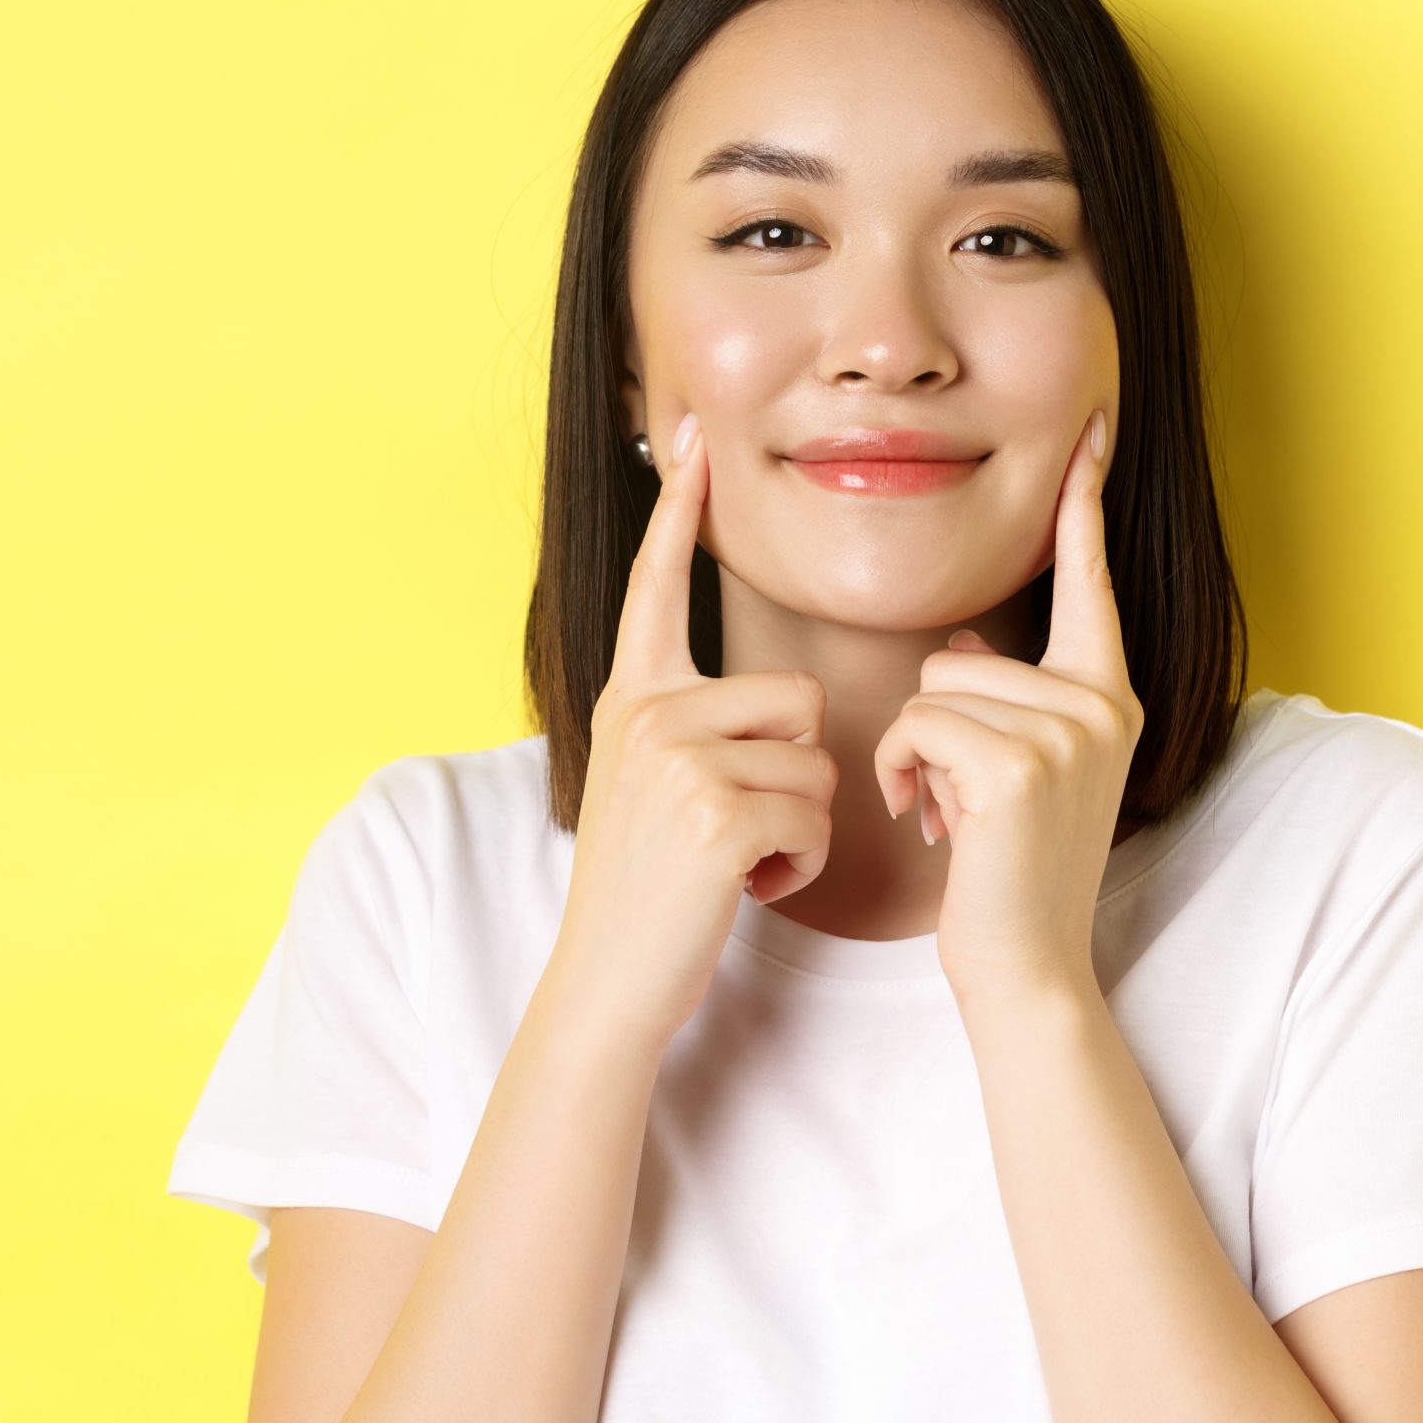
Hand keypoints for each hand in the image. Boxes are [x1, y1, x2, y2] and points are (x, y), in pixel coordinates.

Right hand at [553, 415, 838, 1047]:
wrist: (607, 983)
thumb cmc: (649, 893)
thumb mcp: (654, 788)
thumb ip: (696, 729)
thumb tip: (779, 707)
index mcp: (634, 698)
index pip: (659, 585)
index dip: (680, 512)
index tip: (694, 438)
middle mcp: (648, 712)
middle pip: (795, 698)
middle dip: (795, 778)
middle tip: (738, 835)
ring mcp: (677, 760)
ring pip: (815, 762)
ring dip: (802, 828)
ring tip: (739, 866)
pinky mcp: (715, 813)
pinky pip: (814, 814)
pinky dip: (800, 865)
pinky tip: (750, 890)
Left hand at [874, 409, 1144, 999]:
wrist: (1024, 967)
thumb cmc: (1007, 873)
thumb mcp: (1017, 772)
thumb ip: (1004, 697)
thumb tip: (964, 639)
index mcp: (1106, 697)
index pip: (1089, 582)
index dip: (1082, 504)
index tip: (1087, 427)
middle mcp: (1102, 704)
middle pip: (963, 652)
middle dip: (935, 726)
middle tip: (961, 801)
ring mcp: (1068, 731)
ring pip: (935, 686)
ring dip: (914, 755)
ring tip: (951, 815)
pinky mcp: (1021, 763)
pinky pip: (918, 724)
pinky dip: (902, 774)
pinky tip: (933, 823)